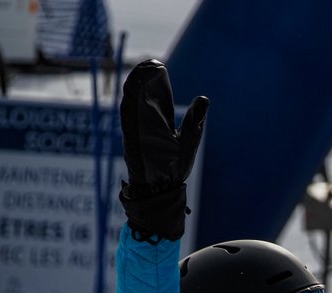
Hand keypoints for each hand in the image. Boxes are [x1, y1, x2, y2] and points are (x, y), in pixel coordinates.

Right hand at [119, 59, 208, 240]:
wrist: (164, 191)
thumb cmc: (174, 168)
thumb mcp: (188, 140)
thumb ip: (194, 120)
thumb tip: (204, 99)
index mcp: (156, 123)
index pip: (154, 95)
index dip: (154, 79)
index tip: (158, 64)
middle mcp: (144, 124)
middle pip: (140, 94)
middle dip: (143, 77)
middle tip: (152, 62)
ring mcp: (136, 131)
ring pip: (131, 103)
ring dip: (136, 85)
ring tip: (143, 69)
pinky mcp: (131, 141)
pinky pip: (128, 120)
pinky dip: (130, 103)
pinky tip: (133, 89)